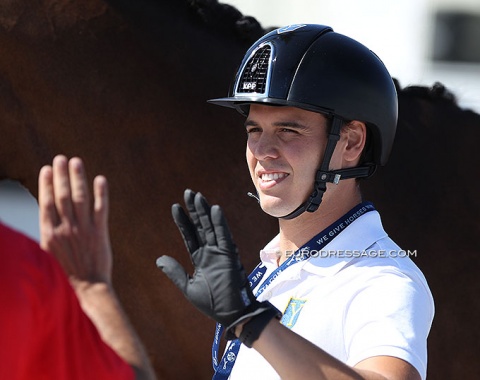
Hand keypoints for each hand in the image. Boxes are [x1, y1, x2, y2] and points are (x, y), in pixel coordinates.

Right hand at [39, 155, 111, 286]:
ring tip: (76, 162)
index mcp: (49, 234)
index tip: (47, 169)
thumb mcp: (47, 253)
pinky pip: (100, 209)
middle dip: (61, 175)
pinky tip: (100, 179)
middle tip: (61, 158)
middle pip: (63, 196)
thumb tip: (45, 212)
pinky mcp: (100, 232)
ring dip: (78, 178)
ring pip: (80, 198)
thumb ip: (48, 231)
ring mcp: (83, 229)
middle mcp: (65, 229)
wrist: (87, 287)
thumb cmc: (65, 272)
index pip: (47, 202)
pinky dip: (101, 193)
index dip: (47, 184)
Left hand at [157, 190, 276, 336]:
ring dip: (204, 212)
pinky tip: (214, 210)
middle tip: (188, 193)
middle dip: (194, 210)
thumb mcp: (188, 287)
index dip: (182, 221)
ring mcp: (220, 252)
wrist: (231, 314)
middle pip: (199, 226)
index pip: (189, 235)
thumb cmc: (211, 302)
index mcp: (200, 258)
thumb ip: (175, 272)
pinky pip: (224, 236)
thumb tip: (159, 259)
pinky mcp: (230, 255)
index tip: (175, 207)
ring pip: (210, 227)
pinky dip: (219, 223)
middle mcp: (210, 252)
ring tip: (197, 196)